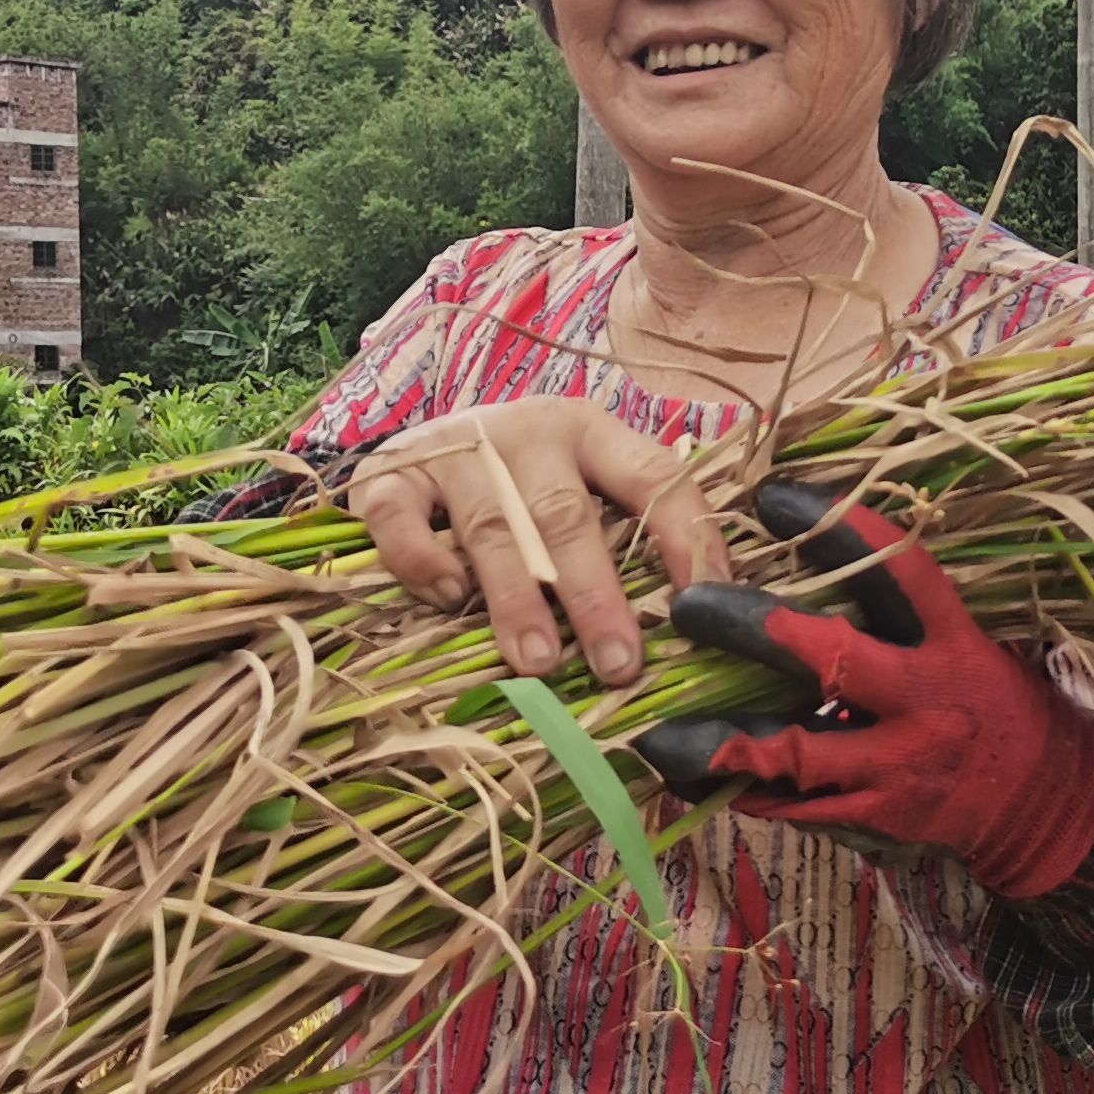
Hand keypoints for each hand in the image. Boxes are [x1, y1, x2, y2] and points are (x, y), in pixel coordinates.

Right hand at [347, 398, 728, 688]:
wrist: (420, 439)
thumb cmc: (518, 479)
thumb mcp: (578, 482)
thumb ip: (620, 532)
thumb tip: (680, 620)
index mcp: (588, 431)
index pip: (652, 476)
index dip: (685, 537)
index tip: (703, 606)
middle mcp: (525, 431)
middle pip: (566, 515)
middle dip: (594, 595)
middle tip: (616, 662)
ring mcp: (455, 447)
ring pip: (492, 526)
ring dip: (517, 599)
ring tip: (539, 662)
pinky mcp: (390, 473)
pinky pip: (402, 520)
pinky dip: (425, 562)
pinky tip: (450, 600)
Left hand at [639, 481, 1093, 899]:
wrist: (1043, 806)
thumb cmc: (995, 703)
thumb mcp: (972, 642)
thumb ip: (903, 612)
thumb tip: (815, 554)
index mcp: (954, 643)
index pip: (900, 573)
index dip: (840, 531)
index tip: (775, 497)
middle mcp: (926, 700)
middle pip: (835, 658)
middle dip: (756, 631)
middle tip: (688, 604)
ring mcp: (900, 764)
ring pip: (801, 750)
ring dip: (725, 739)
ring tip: (656, 731)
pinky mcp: (879, 815)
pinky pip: (800, 808)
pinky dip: (745, 792)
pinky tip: (692, 778)